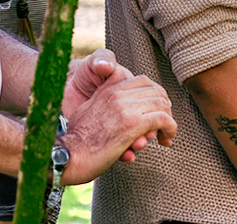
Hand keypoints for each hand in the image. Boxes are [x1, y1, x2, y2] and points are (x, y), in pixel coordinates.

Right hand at [64, 49, 163, 163]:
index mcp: (108, 89)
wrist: (67, 155)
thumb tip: (120, 112)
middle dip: (164, 108)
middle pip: (156, 91)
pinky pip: (163, 120)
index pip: (143, 81)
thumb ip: (104, 105)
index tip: (155, 111)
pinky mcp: (132, 125)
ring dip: (168, 121)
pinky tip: (166, 140)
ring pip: (162, 104)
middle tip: (163, 125)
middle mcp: (118, 94)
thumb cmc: (76, 140)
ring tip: (165, 135)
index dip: (154, 96)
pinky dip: (170, 129)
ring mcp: (126, 108)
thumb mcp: (87, 111)